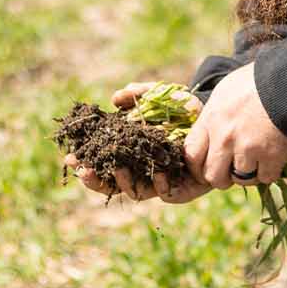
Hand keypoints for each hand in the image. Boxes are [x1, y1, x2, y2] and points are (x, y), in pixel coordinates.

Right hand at [64, 82, 212, 203]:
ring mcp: (161, 181)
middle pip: (113, 184)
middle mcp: (142, 170)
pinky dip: (160, 184)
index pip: (103, 164)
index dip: (87, 163)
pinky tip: (159, 172)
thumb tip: (115, 98)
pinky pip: (167, 193)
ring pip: (136, 192)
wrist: (215, 116)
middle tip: (84, 171)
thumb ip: (138, 94)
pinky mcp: (183, 189)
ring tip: (119, 169)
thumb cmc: (183, 108)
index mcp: (130, 153)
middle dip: (96, 180)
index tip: (71, 158)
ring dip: (124, 183)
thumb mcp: (158, 95)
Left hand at [184, 64, 286, 189]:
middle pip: (213, 176)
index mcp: (212, 119)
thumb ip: (214, 114)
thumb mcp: (226, 90)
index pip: (191, 155)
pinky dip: (270, 171)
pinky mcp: (271, 156)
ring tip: (258, 158)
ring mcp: (247, 148)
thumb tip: (208, 128)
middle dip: (222, 177)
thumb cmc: (259, 80)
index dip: (197, 167)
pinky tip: (274, 157)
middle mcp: (225, 137)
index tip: (206, 167)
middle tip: (232, 170)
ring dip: (249, 173)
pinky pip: (265, 177)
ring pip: (240, 179)